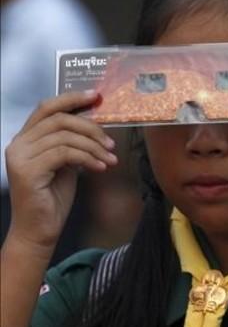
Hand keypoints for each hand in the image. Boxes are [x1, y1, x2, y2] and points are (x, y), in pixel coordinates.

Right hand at [4, 92, 115, 251]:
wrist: (39, 229)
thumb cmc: (53, 196)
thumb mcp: (66, 161)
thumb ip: (72, 141)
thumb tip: (95, 121)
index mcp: (26, 138)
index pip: (47, 107)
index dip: (71, 98)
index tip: (95, 96)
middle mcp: (18, 144)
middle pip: (60, 120)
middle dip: (91, 128)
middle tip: (111, 142)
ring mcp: (20, 157)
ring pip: (65, 137)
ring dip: (94, 147)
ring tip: (110, 159)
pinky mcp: (27, 171)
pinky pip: (65, 154)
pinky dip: (88, 158)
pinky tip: (101, 167)